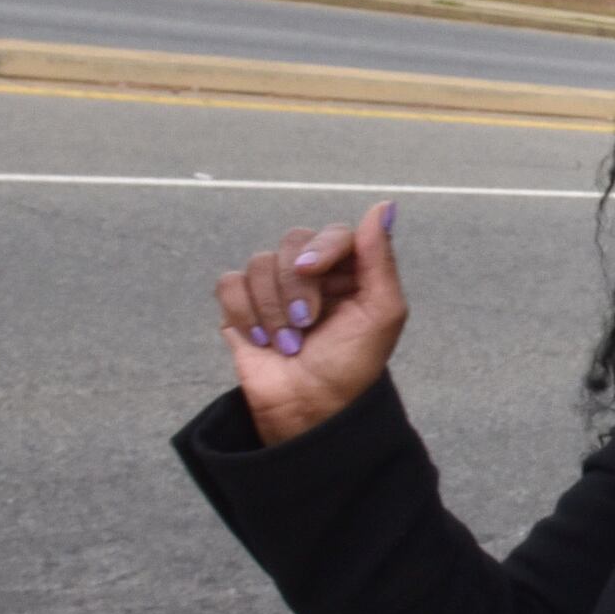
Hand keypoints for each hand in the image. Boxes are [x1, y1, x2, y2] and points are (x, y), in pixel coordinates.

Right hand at [214, 200, 407, 445]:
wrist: (308, 409)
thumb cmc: (351, 364)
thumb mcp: (382, 312)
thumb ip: (381, 258)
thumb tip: (385, 205)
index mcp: (350, 271)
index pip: (332, 233)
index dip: (321, 247)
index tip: (313, 270)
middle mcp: (312, 273)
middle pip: (291, 242)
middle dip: (295, 286)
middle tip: (306, 323)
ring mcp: (274, 288)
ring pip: (258, 262)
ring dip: (272, 308)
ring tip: (288, 343)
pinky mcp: (241, 306)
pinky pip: (229, 283)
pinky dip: (243, 312)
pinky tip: (260, 339)